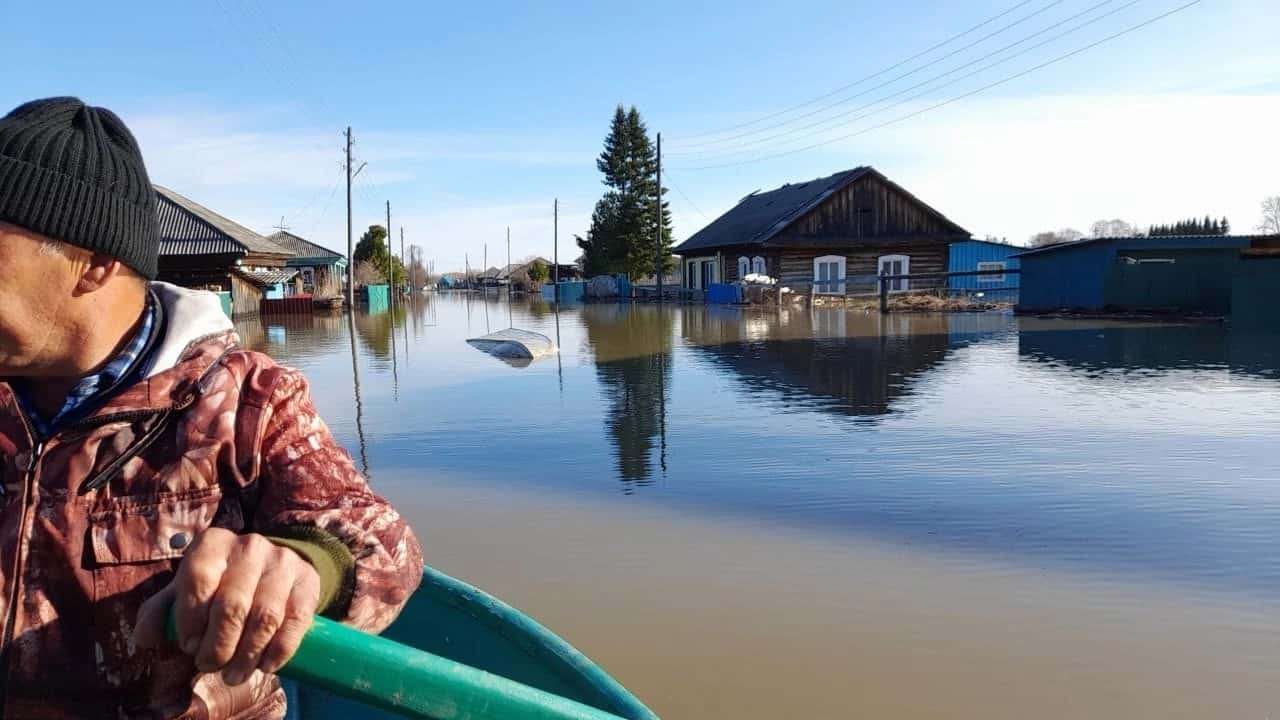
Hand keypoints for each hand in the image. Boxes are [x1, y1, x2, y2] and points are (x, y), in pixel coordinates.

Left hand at [134, 528, 320, 685]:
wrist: (273, 568)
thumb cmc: (219, 583)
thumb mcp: (186, 589)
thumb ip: (160, 611)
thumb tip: (146, 639)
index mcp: (213, 543)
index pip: (199, 579)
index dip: (191, 619)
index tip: (189, 647)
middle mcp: (250, 546)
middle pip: (232, 605)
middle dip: (218, 646)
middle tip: (211, 666)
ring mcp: (283, 562)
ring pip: (265, 616)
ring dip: (248, 654)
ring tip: (236, 674)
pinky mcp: (308, 581)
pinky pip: (295, 621)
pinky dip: (280, 649)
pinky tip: (267, 665)